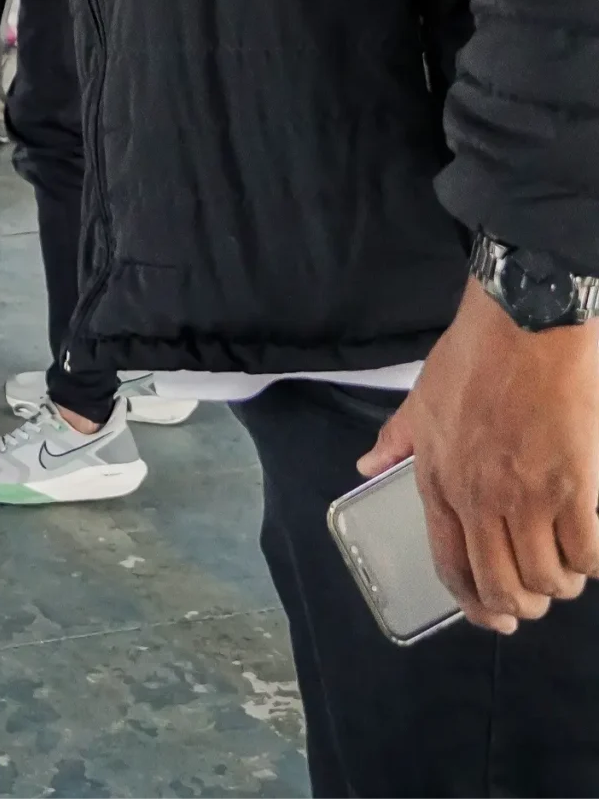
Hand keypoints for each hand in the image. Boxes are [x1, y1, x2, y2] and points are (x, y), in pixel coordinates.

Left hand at [357, 276, 598, 630]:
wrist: (524, 322)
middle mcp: (479, 499)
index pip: (450, 565)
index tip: (495, 620)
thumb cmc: (473, 355)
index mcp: (439, 481)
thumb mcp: (422, 398)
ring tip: (566, 569)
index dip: (473, 605)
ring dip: (560, 584)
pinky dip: (590, 562)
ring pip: (545, 578)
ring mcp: (527, 496)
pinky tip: (590, 549)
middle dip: (522, 605)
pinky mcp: (573, 487)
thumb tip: (366, 466)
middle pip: (501, 586)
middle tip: (538, 597)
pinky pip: (587, 553)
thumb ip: (396, 440)